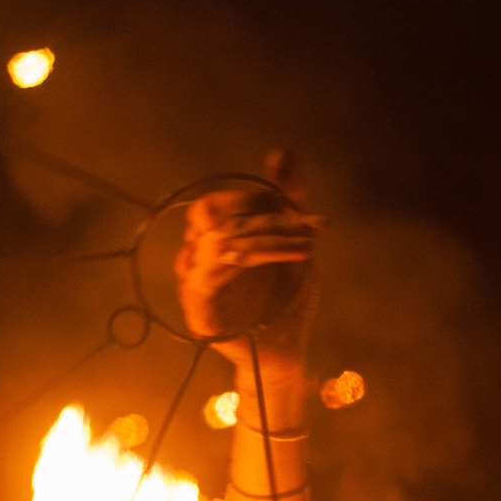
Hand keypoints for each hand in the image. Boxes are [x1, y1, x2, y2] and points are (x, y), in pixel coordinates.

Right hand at [174, 184, 320, 351]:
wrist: (286, 350)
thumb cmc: (284, 299)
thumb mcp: (292, 242)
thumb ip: (286, 198)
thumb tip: (285, 150)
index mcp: (212, 240)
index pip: (216, 203)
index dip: (254, 199)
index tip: (297, 207)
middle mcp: (197, 257)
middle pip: (211, 217)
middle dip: (262, 216)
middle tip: (306, 223)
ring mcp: (193, 284)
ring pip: (216, 242)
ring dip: (268, 239)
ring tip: (307, 246)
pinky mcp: (197, 310)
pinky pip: (210, 276)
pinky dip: (256, 260)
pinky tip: (293, 259)